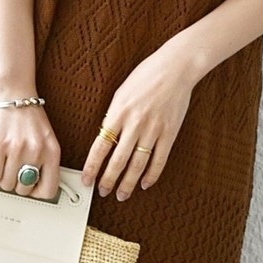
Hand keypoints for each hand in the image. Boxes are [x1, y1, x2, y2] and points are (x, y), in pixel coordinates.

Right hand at [0, 102, 61, 199]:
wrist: (13, 91)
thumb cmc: (27, 114)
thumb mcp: (45, 138)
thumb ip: (43, 160)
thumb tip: (34, 184)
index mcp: (52, 152)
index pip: (49, 190)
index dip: (37, 193)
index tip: (30, 188)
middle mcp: (37, 152)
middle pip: (24, 189)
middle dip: (16, 183)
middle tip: (11, 172)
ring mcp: (17, 150)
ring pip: (7, 184)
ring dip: (2, 178)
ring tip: (1, 166)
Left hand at [82, 45, 194, 201]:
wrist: (175, 68)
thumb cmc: (146, 76)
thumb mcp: (121, 93)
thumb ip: (113, 116)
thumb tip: (106, 137)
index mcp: (118, 113)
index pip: (100, 147)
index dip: (92, 167)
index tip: (87, 179)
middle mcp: (135, 124)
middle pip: (118, 160)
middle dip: (108, 180)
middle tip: (102, 192)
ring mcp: (153, 130)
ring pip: (138, 165)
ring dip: (128, 183)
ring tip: (121, 194)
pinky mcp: (169, 133)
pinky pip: (159, 160)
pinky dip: (152, 175)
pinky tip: (145, 184)